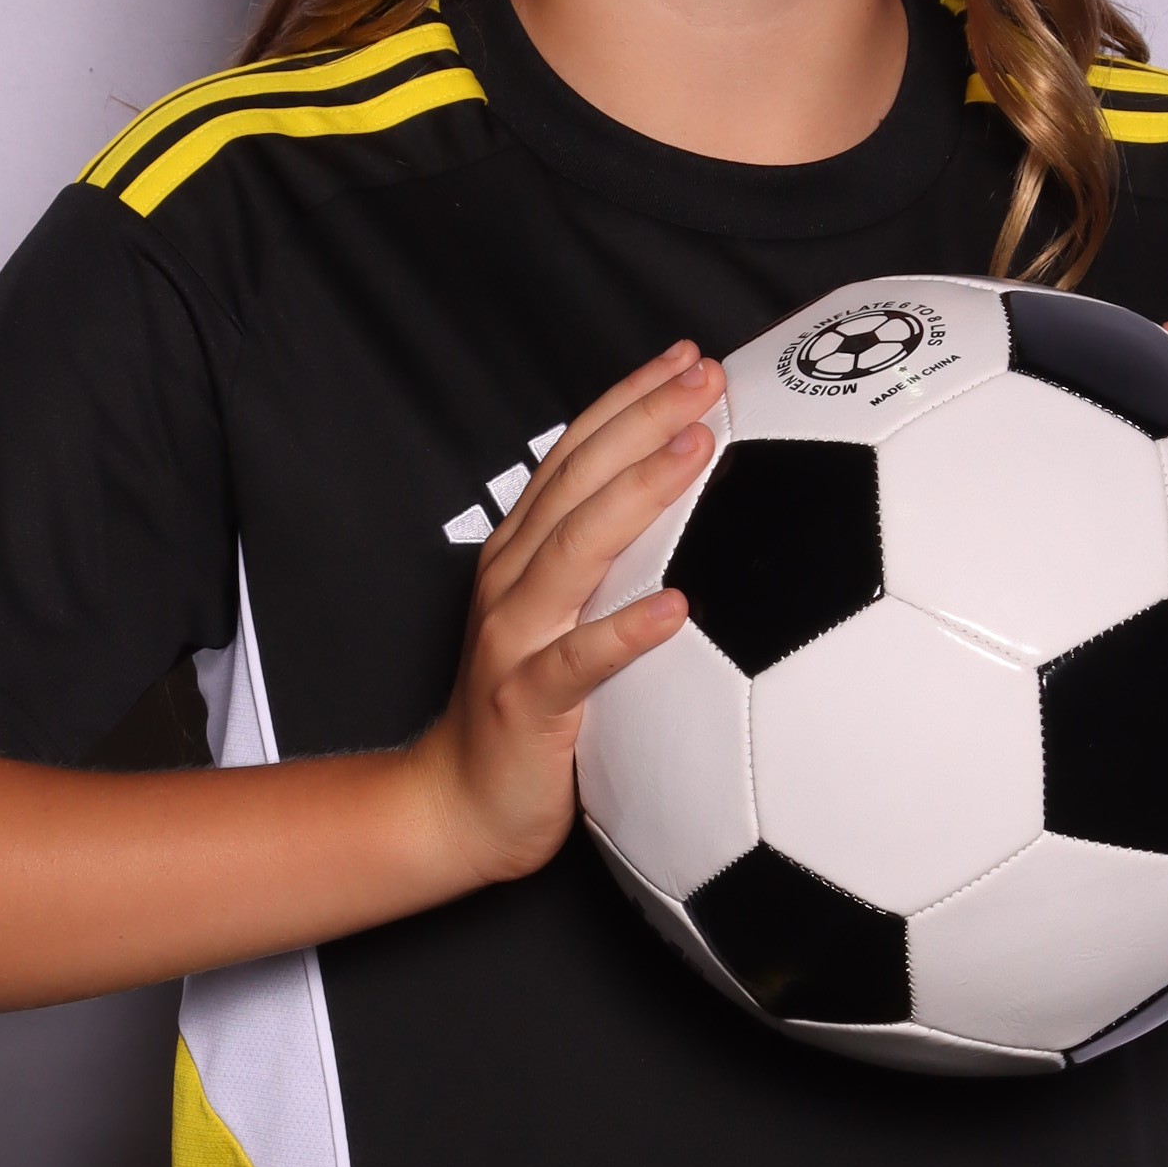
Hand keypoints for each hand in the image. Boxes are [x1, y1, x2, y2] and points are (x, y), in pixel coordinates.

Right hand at [405, 342, 719, 884]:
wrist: (459, 807)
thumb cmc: (529, 716)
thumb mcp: (564, 624)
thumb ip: (608, 570)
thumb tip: (691, 526)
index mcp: (521, 554)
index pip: (577, 456)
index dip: (629, 401)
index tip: (688, 359)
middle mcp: (510, 581)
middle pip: (579, 481)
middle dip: (643, 420)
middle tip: (708, 378)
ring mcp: (513, 637)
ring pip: (575, 550)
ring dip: (638, 494)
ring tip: (697, 449)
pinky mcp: (526, 701)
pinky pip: (578, 662)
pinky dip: (625, 632)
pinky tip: (677, 608)